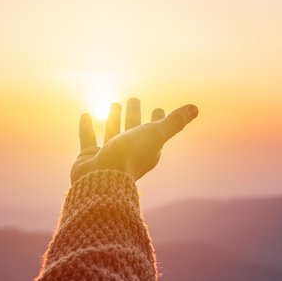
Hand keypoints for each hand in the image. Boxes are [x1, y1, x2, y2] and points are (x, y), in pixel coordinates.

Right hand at [70, 98, 197, 183]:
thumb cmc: (130, 157)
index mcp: (147, 150)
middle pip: (133, 129)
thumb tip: (195, 108)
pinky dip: (87, 126)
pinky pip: (88, 138)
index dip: (158, 120)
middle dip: (134, 115)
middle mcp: (129, 152)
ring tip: (114, 103)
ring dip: (114, 118)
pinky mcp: (90, 157)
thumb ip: (173, 122)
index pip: (155, 131)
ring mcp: (108, 155)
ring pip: (112, 132)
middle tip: (133, 99)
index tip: (158, 109)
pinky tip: (85, 114)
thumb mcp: (155, 135)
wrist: (101, 180)